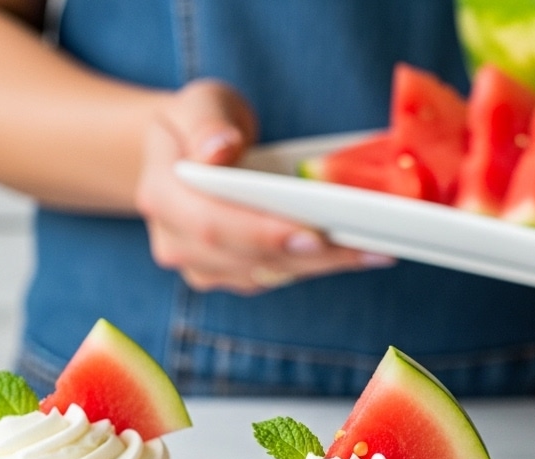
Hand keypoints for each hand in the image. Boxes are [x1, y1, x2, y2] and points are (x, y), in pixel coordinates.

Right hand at [135, 79, 392, 293]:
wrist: (188, 156)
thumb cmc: (201, 124)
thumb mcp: (201, 103)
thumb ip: (206, 122)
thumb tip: (219, 149)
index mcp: (160, 194)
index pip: (211, 223)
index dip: (262, 233)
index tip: (312, 234)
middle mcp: (174, 241)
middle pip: (245, 258)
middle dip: (308, 256)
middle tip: (362, 247)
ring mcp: (200, 266)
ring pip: (266, 275)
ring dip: (322, 266)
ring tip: (374, 250)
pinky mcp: (229, 278)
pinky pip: (275, 278)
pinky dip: (317, 268)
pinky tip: (357, 255)